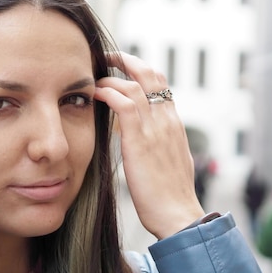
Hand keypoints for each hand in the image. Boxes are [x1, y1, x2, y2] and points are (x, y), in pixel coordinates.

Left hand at [95, 52, 203, 238]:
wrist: (178, 216)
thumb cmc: (170, 196)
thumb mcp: (170, 163)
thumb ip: (160, 146)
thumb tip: (148, 141)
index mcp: (174, 125)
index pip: (161, 84)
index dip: (141, 70)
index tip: (122, 66)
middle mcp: (168, 120)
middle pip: (151, 74)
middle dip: (127, 59)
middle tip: (106, 56)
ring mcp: (156, 128)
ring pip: (135, 84)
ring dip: (111, 75)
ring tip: (93, 76)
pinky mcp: (141, 140)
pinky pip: (125, 104)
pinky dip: (108, 92)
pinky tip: (95, 93)